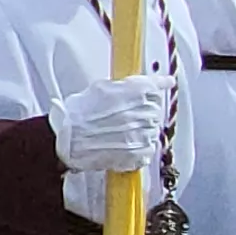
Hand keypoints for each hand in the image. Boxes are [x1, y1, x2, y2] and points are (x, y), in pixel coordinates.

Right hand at [48, 71, 171, 175]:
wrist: (67, 139)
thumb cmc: (78, 114)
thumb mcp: (100, 88)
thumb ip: (124, 85)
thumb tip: (139, 83)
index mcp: (134, 92)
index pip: (156, 86)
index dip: (159, 85)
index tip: (167, 82)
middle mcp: (141, 112)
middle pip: (155, 108)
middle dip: (145, 110)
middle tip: (128, 114)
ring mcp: (141, 133)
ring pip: (153, 129)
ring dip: (142, 129)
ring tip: (122, 131)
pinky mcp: (137, 152)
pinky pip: (149, 149)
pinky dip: (141, 147)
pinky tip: (126, 144)